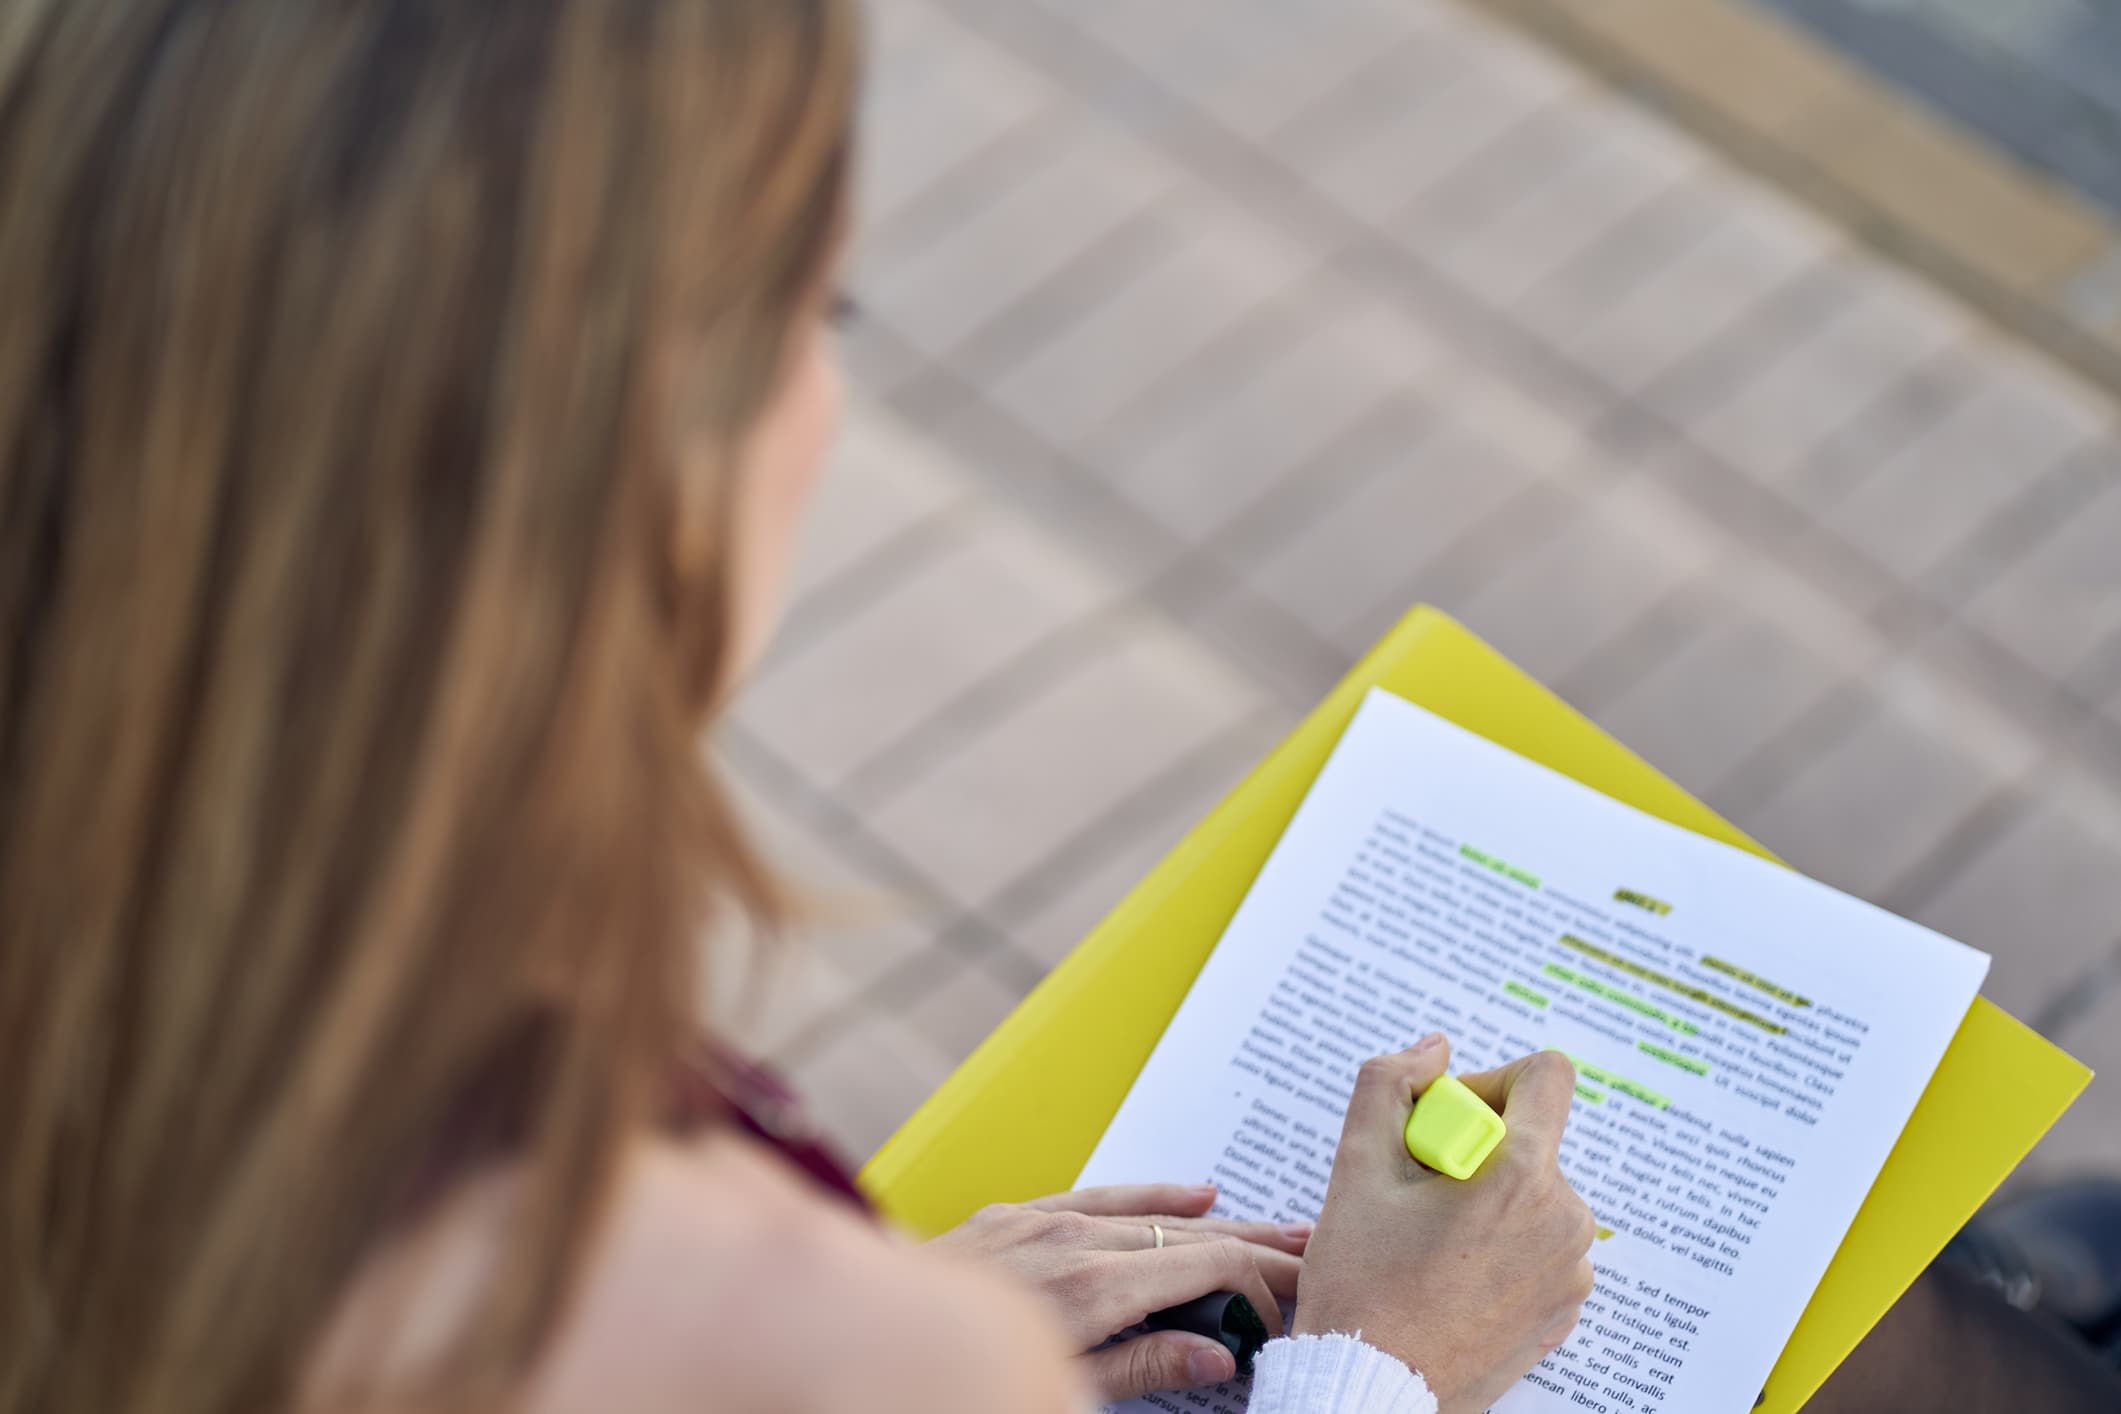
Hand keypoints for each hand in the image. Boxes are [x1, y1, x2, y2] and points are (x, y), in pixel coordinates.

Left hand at [928, 1183, 1306, 1400]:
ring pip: (1152, 1212)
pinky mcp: (1013, 1213)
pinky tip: (1197, 1194)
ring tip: (1278, 1226)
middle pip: (1190, 1235)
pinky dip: (1152, 1195)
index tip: (1290, 1306)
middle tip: (1315, 1253)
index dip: (1258, 1283)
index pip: (1204, 1267)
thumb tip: (1222, 1353)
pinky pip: (1099, 1195)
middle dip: (1257, 1244)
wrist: (868, 1337)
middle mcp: (1071, 1241)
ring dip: (1221, 1219)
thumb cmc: (964, 1379)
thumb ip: (1144, 1364)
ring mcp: (1040, 1220)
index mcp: (1092, 1289)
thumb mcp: (1066, 1386)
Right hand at [1294, 1035, 1595, 1413]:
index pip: (1546, 1076)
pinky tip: (1449, 1277)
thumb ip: (1389, 1084)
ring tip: (1426, 1243)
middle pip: (1530, 1139)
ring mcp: (1571, 1271)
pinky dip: (1499, 1245)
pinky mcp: (1563, 1310)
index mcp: (1525, 1176)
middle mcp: (1566, 1220)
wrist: (1372, 1390)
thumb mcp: (1356, 1167)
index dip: (1488, 1081)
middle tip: (1414, 1195)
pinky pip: (1538, 1245)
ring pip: (1532, 1194)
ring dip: (1485, 1199)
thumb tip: (1433, 1052)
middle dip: (1473, 1150)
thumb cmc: (1363, 1285)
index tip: (1442, 1122)